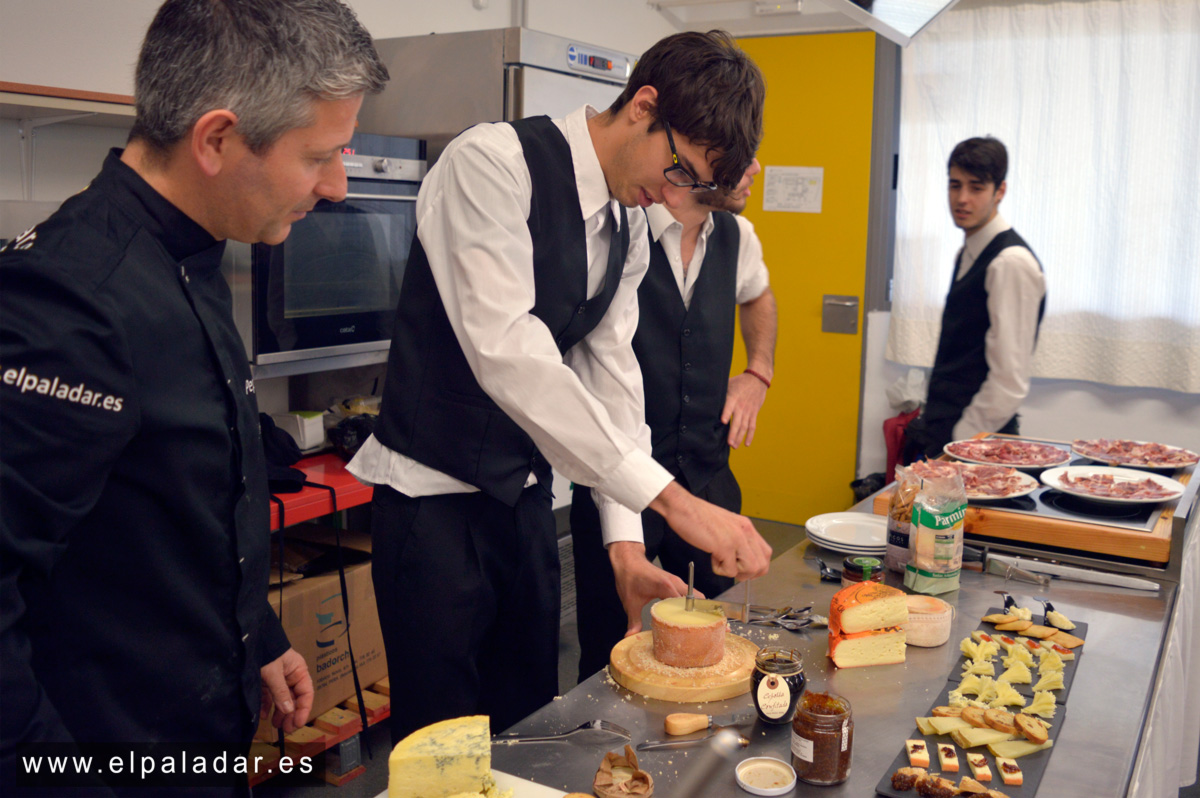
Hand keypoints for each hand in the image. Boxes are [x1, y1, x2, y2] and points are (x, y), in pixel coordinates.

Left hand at [260, 648, 313, 733]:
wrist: (250, 641)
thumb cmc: (267, 651)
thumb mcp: (273, 672)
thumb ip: (280, 692)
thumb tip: (288, 711)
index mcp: (299, 671)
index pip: (306, 693)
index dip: (304, 709)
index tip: (298, 723)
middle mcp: (290, 676)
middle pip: (294, 699)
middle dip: (291, 714)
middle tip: (287, 729)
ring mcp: (278, 679)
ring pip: (282, 700)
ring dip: (280, 713)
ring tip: (276, 725)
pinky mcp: (266, 681)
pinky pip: (269, 696)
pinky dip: (268, 706)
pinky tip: (264, 715)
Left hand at [607, 542, 702, 635]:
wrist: (628, 561)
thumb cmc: (629, 578)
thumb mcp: (630, 602)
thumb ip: (633, 621)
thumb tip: (630, 636)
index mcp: (666, 587)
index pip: (685, 605)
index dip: (687, 619)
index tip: (688, 631)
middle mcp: (675, 583)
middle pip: (695, 600)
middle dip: (696, 615)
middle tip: (693, 631)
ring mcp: (677, 582)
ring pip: (694, 596)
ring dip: (694, 609)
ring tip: (691, 625)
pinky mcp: (675, 582)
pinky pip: (688, 594)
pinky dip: (689, 604)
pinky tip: (685, 616)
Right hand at [648, 482, 771, 579]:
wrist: (682, 506)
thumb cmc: (697, 515)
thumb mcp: (725, 524)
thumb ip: (736, 537)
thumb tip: (739, 556)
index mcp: (746, 526)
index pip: (766, 553)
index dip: (756, 566)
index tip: (742, 568)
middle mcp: (745, 531)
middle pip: (762, 565)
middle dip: (747, 574)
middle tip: (731, 569)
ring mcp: (736, 538)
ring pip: (751, 569)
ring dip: (734, 572)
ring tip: (719, 561)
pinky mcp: (724, 546)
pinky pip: (730, 570)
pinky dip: (719, 570)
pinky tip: (711, 556)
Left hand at [722, 373, 768, 447]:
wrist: (757, 379)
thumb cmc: (739, 382)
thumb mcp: (728, 383)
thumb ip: (719, 392)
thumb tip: (704, 396)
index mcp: (733, 398)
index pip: (729, 406)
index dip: (726, 413)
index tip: (722, 421)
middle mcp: (741, 406)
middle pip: (737, 421)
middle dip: (733, 433)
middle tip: (729, 443)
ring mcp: (748, 411)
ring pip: (744, 426)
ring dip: (740, 437)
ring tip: (734, 446)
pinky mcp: (754, 413)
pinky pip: (752, 426)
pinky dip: (750, 435)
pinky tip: (746, 444)